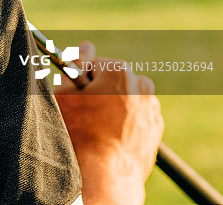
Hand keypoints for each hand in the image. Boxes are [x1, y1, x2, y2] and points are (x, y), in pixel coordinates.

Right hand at [54, 41, 163, 204]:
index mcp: (119, 71)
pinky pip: (136, 116)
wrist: (105, 175)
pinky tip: (109, 135)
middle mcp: (141, 86)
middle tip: (85, 107)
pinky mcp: (155, 130)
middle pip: (115, 78)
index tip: (75, 90)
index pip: (95, 64)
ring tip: (97, 124)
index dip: (81, 78)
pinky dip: (125, 120)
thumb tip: (86, 47)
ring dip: (114, 103)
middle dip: (101, 88)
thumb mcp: (67, 93)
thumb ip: (75, 66)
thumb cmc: (81, 131)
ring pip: (127, 96)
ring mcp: (152, 110)